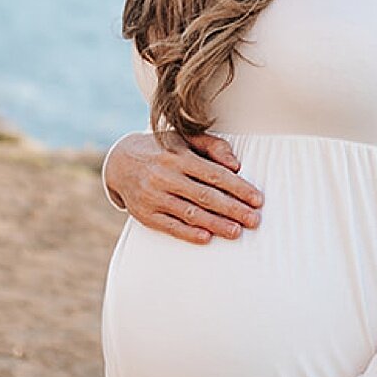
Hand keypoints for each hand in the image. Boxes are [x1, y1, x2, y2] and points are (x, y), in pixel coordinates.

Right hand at [107, 130, 264, 243]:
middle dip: (233, 209)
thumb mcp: (185, 139)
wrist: (119, 162)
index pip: (214, 174)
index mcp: (178, 156)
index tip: (257, 199)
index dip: (238, 188)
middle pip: (205, 196)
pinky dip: (188, 233)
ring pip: (190, 213)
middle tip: (254, 220)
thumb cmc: (163, 149)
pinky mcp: (145, 214)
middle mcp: (165, 176)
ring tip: (236, 232)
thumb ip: (213, 146)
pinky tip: (206, 238)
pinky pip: (169, 226)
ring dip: (215, 224)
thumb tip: (236, 165)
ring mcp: (154, 197)